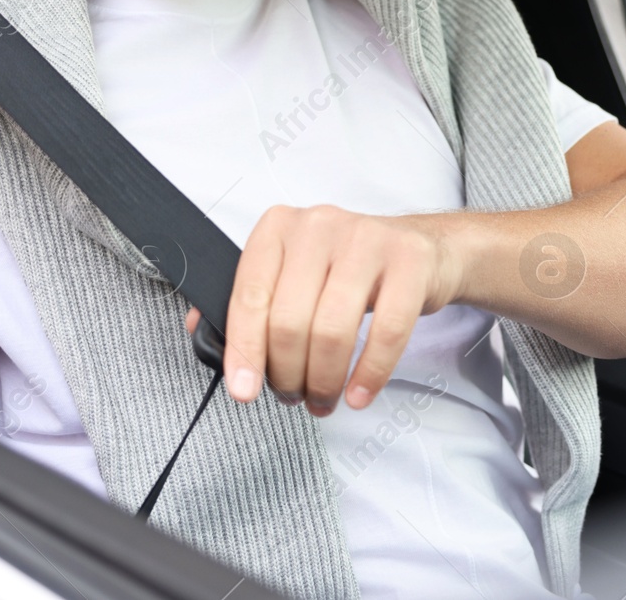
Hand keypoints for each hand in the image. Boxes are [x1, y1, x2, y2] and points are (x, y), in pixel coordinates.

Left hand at [196, 204, 462, 414]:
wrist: (421, 249)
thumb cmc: (347, 267)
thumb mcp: (292, 271)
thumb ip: (250, 299)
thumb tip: (204, 333)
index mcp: (279, 227)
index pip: (250, 295)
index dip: (244, 350)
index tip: (244, 390)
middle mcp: (319, 226)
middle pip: (289, 320)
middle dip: (288, 374)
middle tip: (293, 396)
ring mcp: (367, 239)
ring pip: (333, 330)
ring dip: (324, 380)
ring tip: (323, 398)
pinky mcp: (409, 261)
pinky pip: (386, 332)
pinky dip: (370, 374)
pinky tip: (358, 392)